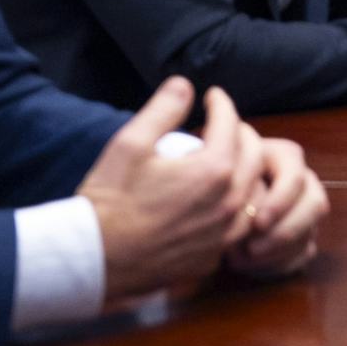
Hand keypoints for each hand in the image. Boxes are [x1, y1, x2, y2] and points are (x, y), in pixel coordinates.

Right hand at [80, 77, 256, 309]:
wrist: (92, 260)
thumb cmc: (108, 200)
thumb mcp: (130, 144)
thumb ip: (162, 110)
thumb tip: (184, 85)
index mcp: (214, 170)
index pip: (230, 124)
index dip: (222, 104)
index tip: (213, 96)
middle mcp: (228, 203)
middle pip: (254, 156)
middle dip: (241, 133)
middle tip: (225, 124)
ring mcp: (223, 235)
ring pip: (254, 193)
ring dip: (247, 171)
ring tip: (228, 160)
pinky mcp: (211, 258)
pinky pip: (239, 226)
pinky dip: (237, 206)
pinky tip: (220, 200)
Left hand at [223, 131, 329, 278]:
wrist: (208, 196)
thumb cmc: (212, 179)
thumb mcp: (218, 169)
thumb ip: (232, 180)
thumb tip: (238, 205)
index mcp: (284, 157)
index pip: (297, 176)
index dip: (282, 201)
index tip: (257, 223)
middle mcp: (302, 181)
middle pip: (316, 204)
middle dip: (286, 230)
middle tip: (254, 248)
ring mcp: (304, 209)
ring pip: (311, 231)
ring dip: (279, 251)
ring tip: (244, 259)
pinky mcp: (302, 235)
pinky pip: (304, 253)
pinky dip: (279, 264)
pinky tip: (252, 267)